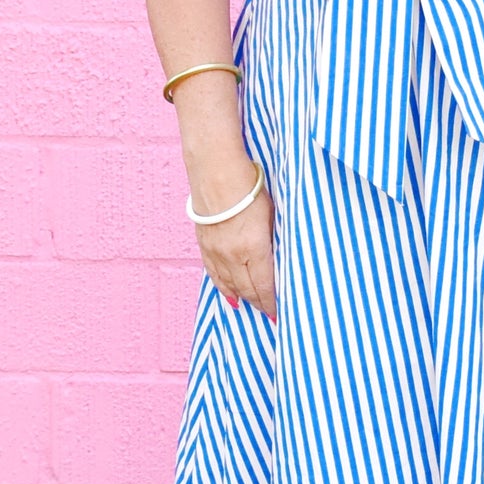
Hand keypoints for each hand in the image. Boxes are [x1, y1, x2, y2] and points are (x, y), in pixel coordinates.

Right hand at [190, 160, 277, 321]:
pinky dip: (223, 287)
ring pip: (229, 285)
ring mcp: (216, 252)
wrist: (216, 169)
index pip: (265, 286)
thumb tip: (279, 261)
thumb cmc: (249, 186)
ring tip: (252, 307)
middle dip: (259, 304)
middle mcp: (233, 256)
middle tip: (269, 313)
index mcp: (254, 249)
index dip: (272, 303)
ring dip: (242, 298)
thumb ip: (274, 241)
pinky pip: (214, 274)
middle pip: (247, 290)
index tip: (279, 314)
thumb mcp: (272, 214)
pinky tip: (230, 295)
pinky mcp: (204, 245)